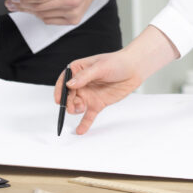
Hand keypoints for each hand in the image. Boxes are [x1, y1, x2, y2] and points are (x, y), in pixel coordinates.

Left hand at [5, 0, 102, 24]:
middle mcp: (73, 1)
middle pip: (40, 8)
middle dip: (22, 6)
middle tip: (10, 3)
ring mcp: (74, 12)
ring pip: (43, 16)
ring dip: (29, 11)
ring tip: (19, 6)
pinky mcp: (74, 19)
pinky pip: (50, 20)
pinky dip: (40, 15)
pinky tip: (34, 9)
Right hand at [55, 26, 178, 134]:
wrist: (134, 69)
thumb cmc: (117, 62)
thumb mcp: (100, 67)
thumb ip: (84, 76)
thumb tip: (69, 85)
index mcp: (78, 70)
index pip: (64, 81)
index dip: (59, 91)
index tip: (59, 99)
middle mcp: (81, 84)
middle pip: (68, 96)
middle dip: (68, 102)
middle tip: (73, 106)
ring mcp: (88, 94)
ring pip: (76, 106)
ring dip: (75, 110)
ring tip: (81, 109)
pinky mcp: (97, 104)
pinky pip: (88, 116)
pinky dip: (83, 123)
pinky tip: (80, 130)